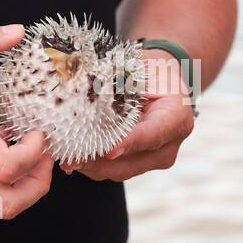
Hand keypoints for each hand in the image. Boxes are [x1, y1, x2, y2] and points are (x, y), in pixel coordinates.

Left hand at [61, 52, 195, 181]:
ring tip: (64, 158)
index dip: (130, 143)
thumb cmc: (150, 70)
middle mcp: (171, 144)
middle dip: (99, 161)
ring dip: (92, 167)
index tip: (109, 151)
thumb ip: (122, 89)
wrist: (163, 80)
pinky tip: (73, 158)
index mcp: (177, 117)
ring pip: (121, 171)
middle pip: (133, 161)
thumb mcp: (141, 71)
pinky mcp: (142, 164)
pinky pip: (116, 171)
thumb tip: (85, 100)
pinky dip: (94, 166)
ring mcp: (157, 158)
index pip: (153, 134)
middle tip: (68, 158)